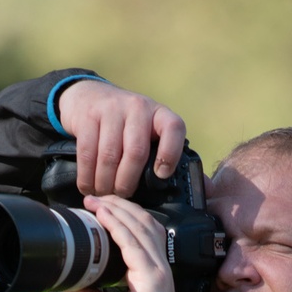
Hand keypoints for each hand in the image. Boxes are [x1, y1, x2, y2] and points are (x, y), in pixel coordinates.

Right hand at [57, 80, 185, 195]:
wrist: (89, 96)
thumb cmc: (125, 125)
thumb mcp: (149, 132)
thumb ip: (170, 158)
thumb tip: (204, 191)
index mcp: (159, 114)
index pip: (173, 128)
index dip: (170, 153)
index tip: (161, 174)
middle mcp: (138, 107)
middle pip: (136, 153)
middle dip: (127, 182)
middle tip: (122, 196)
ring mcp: (111, 109)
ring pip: (109, 157)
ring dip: (105, 183)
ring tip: (105, 194)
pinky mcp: (88, 116)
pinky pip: (87, 154)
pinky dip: (87, 177)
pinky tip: (88, 186)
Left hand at [67, 196, 185, 291]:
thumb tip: (72, 282)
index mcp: (150, 275)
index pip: (141, 235)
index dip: (122, 218)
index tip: (98, 211)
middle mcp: (157, 267)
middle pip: (142, 223)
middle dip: (118, 206)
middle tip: (93, 198)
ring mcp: (157, 270)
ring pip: (139, 226)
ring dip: (116, 209)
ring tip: (95, 200)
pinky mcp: (152, 277)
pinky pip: (133, 243)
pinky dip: (118, 225)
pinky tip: (104, 215)